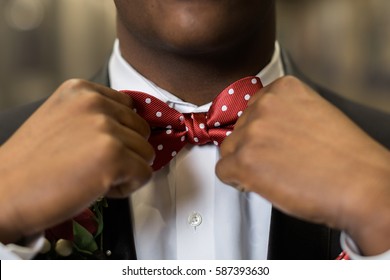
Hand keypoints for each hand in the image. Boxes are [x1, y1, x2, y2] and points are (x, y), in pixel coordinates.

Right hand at [0, 79, 153, 243]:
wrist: (3, 193)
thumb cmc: (31, 165)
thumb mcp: (61, 120)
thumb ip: (94, 115)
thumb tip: (130, 126)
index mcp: (81, 90)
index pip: (129, 108)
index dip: (120, 133)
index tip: (99, 147)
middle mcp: (95, 103)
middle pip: (141, 130)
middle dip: (126, 151)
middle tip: (94, 164)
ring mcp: (105, 128)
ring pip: (146, 153)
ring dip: (127, 170)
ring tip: (94, 175)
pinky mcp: (114, 157)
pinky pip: (145, 174)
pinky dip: (127, 187)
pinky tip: (99, 187)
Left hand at [216, 76, 389, 255]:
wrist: (360, 185)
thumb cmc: (345, 157)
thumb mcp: (315, 114)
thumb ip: (285, 114)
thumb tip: (267, 129)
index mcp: (284, 89)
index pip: (251, 108)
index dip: (260, 131)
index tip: (269, 142)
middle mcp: (264, 106)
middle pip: (239, 129)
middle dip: (252, 148)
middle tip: (274, 162)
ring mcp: (252, 132)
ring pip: (229, 150)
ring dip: (243, 164)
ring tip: (271, 174)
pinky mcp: (244, 161)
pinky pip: (222, 171)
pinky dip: (237, 181)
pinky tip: (260, 184)